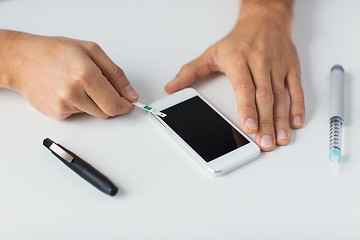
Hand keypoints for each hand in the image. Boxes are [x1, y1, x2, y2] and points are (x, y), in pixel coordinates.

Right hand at [0, 30, 137, 119]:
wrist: (22, 60)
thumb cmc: (54, 51)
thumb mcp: (91, 51)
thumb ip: (115, 74)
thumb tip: (130, 94)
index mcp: (86, 75)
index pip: (114, 104)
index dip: (125, 106)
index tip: (128, 104)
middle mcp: (74, 92)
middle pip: (106, 112)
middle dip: (111, 103)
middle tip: (104, 89)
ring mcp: (64, 105)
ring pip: (94, 113)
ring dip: (95, 103)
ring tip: (80, 85)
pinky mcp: (57, 113)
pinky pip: (79, 114)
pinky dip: (80, 105)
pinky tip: (69, 91)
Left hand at [165, 1, 304, 150]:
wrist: (264, 20)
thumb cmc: (238, 40)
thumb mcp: (211, 53)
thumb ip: (190, 72)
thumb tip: (172, 87)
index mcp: (239, 61)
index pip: (244, 87)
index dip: (247, 108)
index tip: (248, 127)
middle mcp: (260, 63)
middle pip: (264, 96)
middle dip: (265, 122)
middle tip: (265, 143)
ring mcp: (277, 66)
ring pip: (281, 96)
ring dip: (281, 120)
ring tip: (280, 139)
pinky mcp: (291, 68)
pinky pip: (295, 88)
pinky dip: (298, 106)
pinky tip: (295, 122)